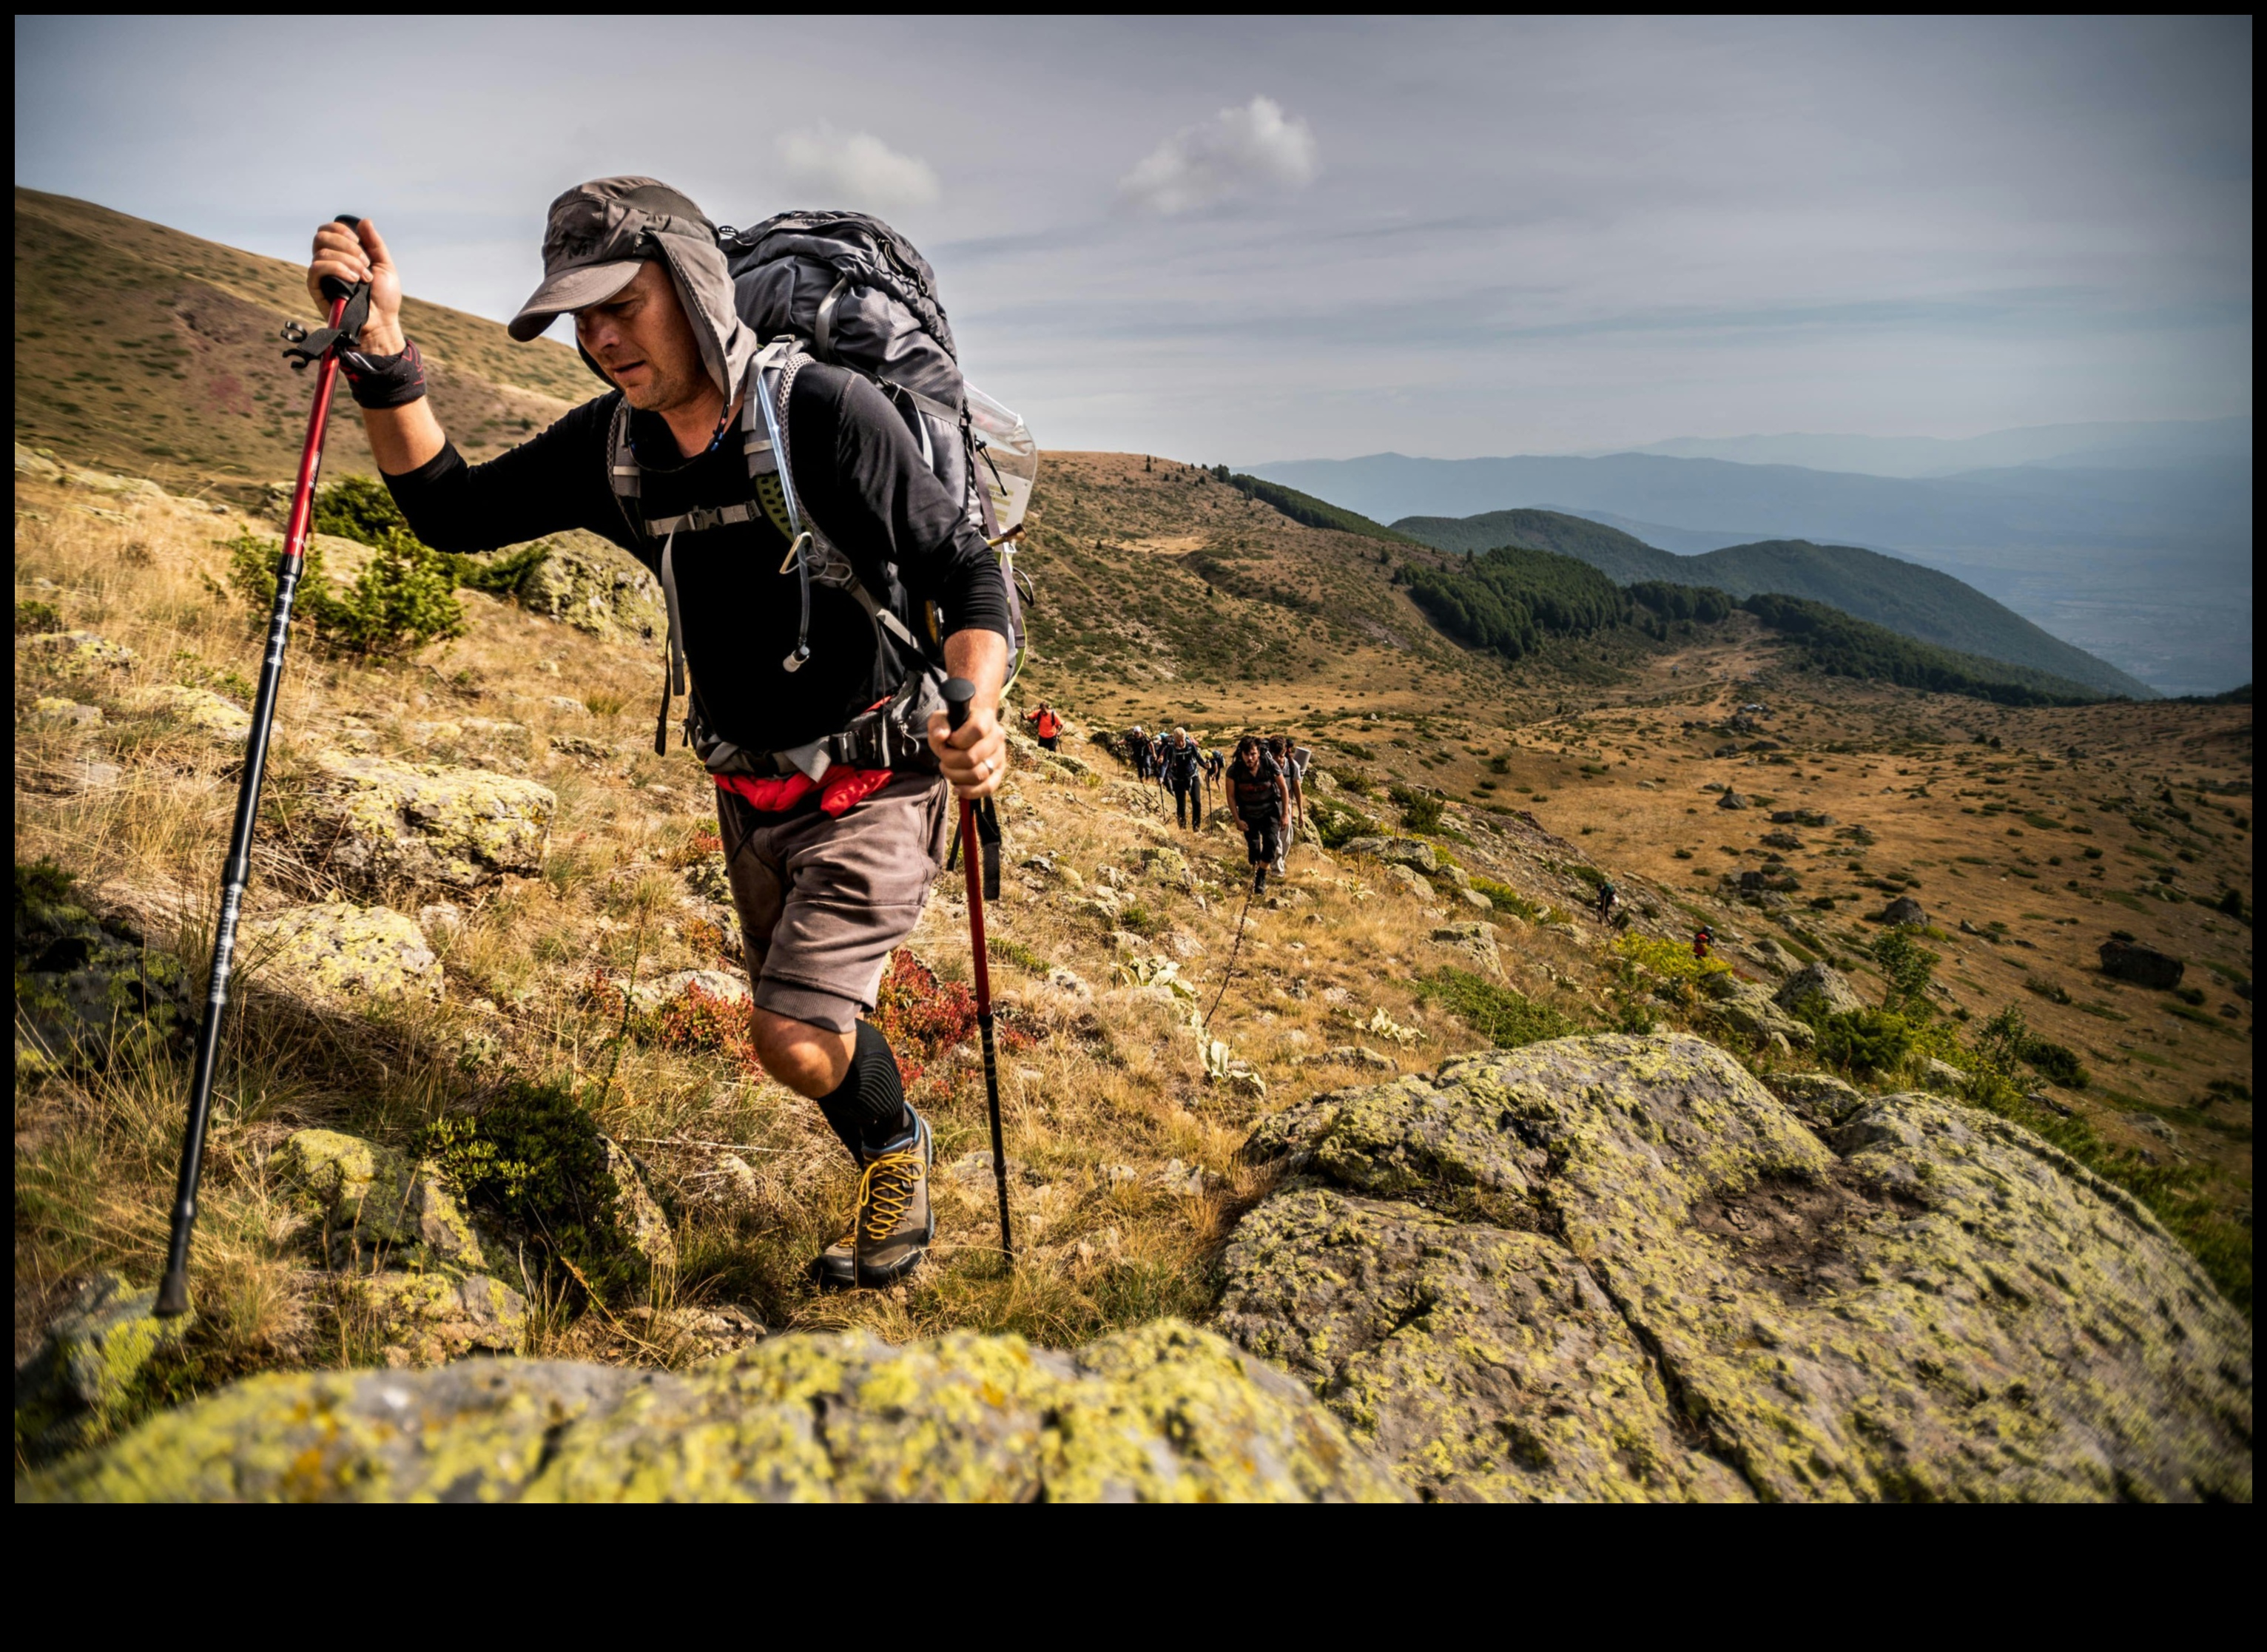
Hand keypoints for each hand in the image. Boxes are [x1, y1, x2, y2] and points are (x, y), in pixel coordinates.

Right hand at [308, 218, 404, 353]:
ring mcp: (322, 275)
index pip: (328, 230)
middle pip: (321, 236)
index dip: (341, 230)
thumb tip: (364, 221)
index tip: (359, 243)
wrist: (381, 323)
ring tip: (363, 277)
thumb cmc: (384, 298)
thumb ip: (374, 243)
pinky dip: (336, 268)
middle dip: (346, 245)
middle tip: (365, 262)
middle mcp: (329, 262)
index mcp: (342, 254)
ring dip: (347, 260)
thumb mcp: (385, 266)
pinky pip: (316, 268)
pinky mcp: (316, 288)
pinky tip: (352, 279)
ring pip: (321, 251)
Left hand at [927, 703, 1006, 799]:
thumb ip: (938, 724)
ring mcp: (1000, 755)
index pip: (977, 730)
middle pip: (973, 757)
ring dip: (956, 776)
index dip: (958, 739)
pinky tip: (957, 788)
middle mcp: (997, 736)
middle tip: (943, 756)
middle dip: (951, 760)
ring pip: (979, 775)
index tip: (948, 741)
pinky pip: (988, 788)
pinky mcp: (998, 772)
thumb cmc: (951, 727)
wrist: (964, 734)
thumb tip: (941, 736)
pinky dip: (970, 791)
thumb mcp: (940, 720)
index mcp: (985, 718)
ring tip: (947, 768)